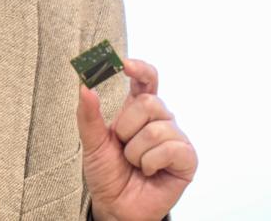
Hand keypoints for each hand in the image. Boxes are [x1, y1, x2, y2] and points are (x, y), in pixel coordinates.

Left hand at [76, 59, 196, 220]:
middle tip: (122, 145)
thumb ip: (88, 116)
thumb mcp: (91, 143)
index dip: (140, 69)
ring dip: (136, 151)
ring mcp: (175, 138)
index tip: (124, 64)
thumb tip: (84, 86)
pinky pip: (170, 148)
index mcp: (138, 111)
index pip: (147, 80)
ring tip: (135, 164)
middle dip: (127, 127)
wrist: (116, 206)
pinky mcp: (186, 158)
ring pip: (157, 128)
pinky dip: (151, 162)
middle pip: (149, 103)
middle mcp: (160, 120)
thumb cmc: (108, 174)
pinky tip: (149, 171)